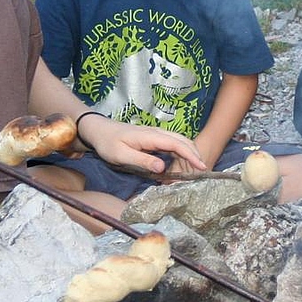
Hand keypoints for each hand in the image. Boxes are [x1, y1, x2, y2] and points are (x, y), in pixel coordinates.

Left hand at [82, 116, 204, 174]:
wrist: (99, 130)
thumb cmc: (108, 143)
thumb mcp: (121, 156)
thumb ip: (142, 161)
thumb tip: (162, 168)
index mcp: (151, 137)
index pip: (177, 144)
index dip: (191, 155)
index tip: (201, 166)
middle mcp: (157, 133)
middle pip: (183, 141)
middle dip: (195, 154)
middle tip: (201, 171)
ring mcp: (156, 134)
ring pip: (179, 141)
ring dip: (189, 153)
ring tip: (193, 169)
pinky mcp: (154, 138)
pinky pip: (172, 144)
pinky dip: (181, 153)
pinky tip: (181, 164)